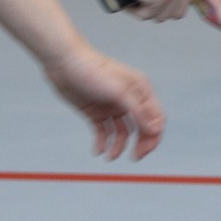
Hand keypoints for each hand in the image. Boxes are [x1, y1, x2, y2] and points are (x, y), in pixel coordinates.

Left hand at [42, 47, 165, 159]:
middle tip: (134, 158)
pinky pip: (103, 132)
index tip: (143, 151)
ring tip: (109, 157)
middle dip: (140, 144)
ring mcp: (112, 106)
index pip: (156, 118)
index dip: (153, 137)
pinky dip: (103, 143)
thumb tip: (156, 129)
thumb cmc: (93, 71)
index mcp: (140, 90)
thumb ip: (139, 111)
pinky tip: (98, 151)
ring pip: (122, 132)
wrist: (63, 61)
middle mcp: (129, 99)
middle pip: (142, 128)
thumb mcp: (119, 91)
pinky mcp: (96, 112)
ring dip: (118, 146)